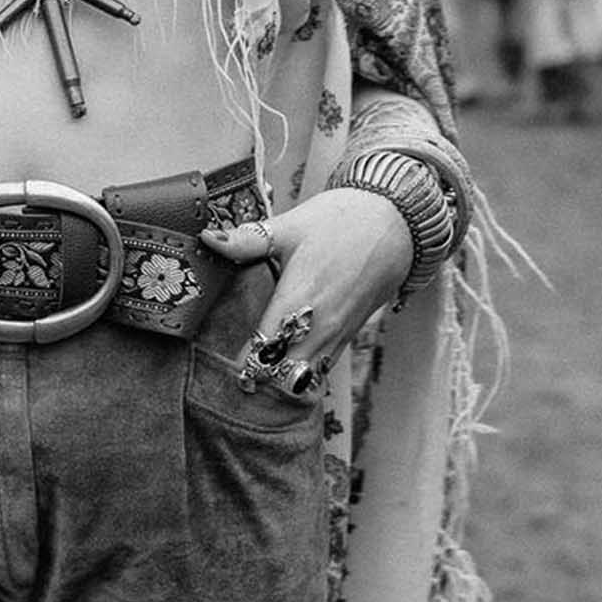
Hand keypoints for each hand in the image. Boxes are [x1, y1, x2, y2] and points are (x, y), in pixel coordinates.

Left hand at [200, 190, 412, 380]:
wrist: (394, 222)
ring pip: (305, 378)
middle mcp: (319, 327)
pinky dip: (303, 372)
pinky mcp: (351, 334)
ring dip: (280, 380)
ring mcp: (337, 335)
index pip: (261, 353)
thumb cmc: (339, 221)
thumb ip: (247, 241)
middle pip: (282, 377)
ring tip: (255, 372)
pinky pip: (323, 367)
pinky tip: (286, 361)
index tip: (216, 363)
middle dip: (257, 379)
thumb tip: (207, 240)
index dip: (237, 363)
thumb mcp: (289, 227)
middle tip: (231, 371)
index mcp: (297, 301)